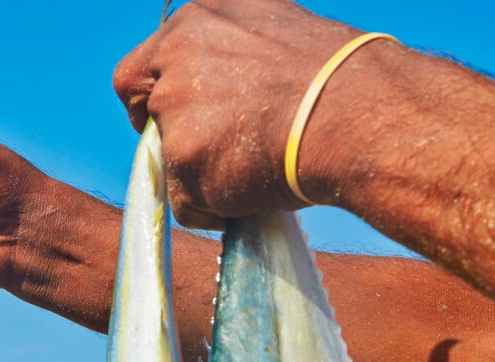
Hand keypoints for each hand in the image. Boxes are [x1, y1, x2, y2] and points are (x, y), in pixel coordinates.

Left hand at [113, 0, 376, 226]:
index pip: (138, 70)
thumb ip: (227, 50)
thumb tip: (219, 80)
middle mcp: (174, 60)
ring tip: (255, 168)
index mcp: (193, 21)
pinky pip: (185, 202)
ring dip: (203, 173)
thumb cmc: (335, 75)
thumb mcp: (272, 29)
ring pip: (168, 161)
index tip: (167, 120)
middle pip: (147, 114)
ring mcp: (175, 111)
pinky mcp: (185, 160)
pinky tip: (252, 192)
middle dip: (174, 138)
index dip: (150, 100)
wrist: (356, 113)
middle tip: (211, 153)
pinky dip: (213, 207)